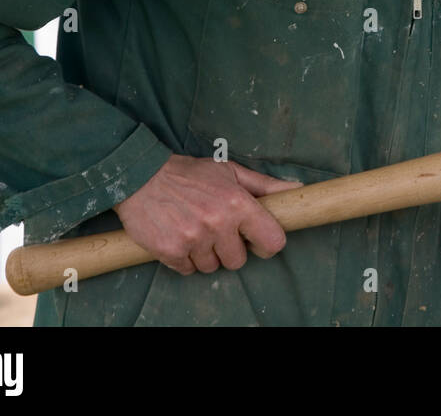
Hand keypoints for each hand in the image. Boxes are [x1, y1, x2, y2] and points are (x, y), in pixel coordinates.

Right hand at [113, 154, 303, 274]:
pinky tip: (180, 237)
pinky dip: (185, 259)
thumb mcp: (230, 171)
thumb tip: (298, 189)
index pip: (272, 241)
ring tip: (196, 230)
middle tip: (217, 230)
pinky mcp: (170, 251)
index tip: (256, 238)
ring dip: (206, 254)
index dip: (266, 243)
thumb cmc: (190, 173)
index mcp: (237, 203)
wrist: (141, 177)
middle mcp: (218, 223)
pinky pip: (188, 270)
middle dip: (230, 249)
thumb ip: (265, 185)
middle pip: (239, 261)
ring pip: (212, 267)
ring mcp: (193, 240)